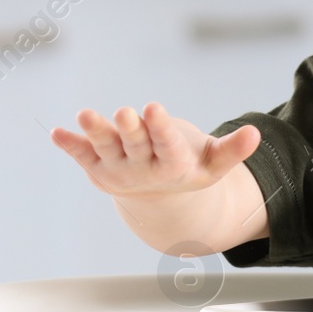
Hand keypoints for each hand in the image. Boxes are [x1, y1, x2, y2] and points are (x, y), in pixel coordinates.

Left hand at [50, 101, 259, 198]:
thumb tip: (256, 133)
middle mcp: (144, 168)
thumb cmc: (190, 169)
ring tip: (85, 115)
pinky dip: (70, 145)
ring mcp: (118, 169)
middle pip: (135, 145)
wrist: (160, 202)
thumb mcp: (214, 163)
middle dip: (129, 128)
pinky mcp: (98, 168)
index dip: (159, 128)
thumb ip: (232, 150)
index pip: (166, 146)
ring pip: (105, 148)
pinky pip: (82, 155)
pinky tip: (56, 133)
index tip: (152, 109)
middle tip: (125, 111)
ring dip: (94, 131)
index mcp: (173, 166)